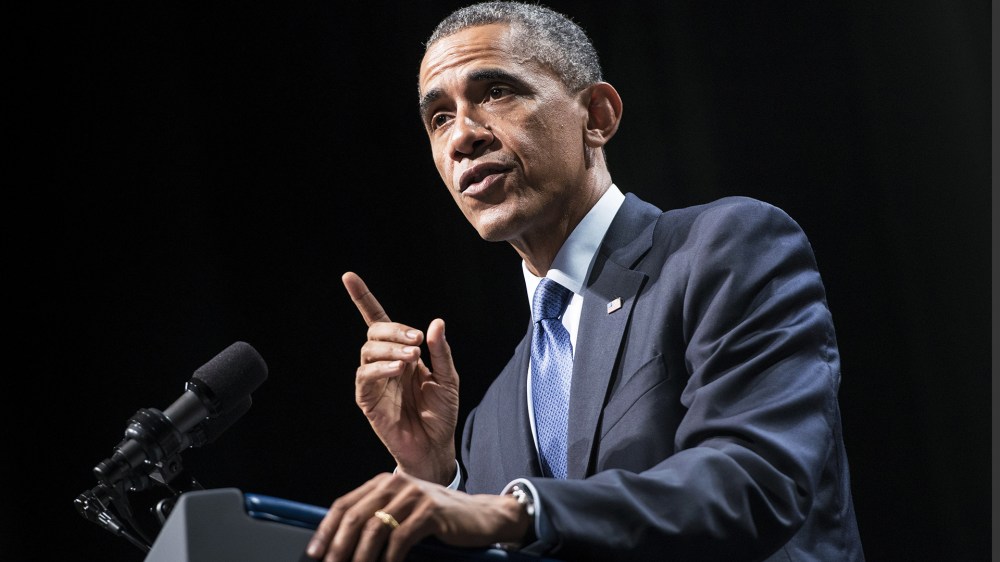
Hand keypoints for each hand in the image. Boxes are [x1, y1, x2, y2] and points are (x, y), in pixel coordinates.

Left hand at [306, 471, 530, 561]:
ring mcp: (414, 495)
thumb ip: (377, 520)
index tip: (313, 553)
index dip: (325, 531)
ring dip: (361, 558)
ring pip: (375, 529)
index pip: (344, 505)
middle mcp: (396, 484)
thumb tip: (343, 547)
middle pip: (355, 517)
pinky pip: (400, 539)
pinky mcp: (431, 511)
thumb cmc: (439, 519)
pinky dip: (388, 560)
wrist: (481, 516)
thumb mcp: (404, 513)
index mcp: (384, 483)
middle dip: (338, 548)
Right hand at [342, 271, 459, 483]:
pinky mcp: (368, 400)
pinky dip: (381, 368)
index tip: (348, 276)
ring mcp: (375, 381)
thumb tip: (435, 323)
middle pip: (375, 333)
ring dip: (389, 348)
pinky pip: (365, 376)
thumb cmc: (441, 413)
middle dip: (394, 330)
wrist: (435, 446)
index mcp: (402, 352)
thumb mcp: (448, 377)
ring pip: (368, 351)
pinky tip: (398, 369)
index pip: (378, 321)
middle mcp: (385, 363)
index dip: (363, 299)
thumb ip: (441, 351)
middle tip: (417, 340)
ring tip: (412, 356)